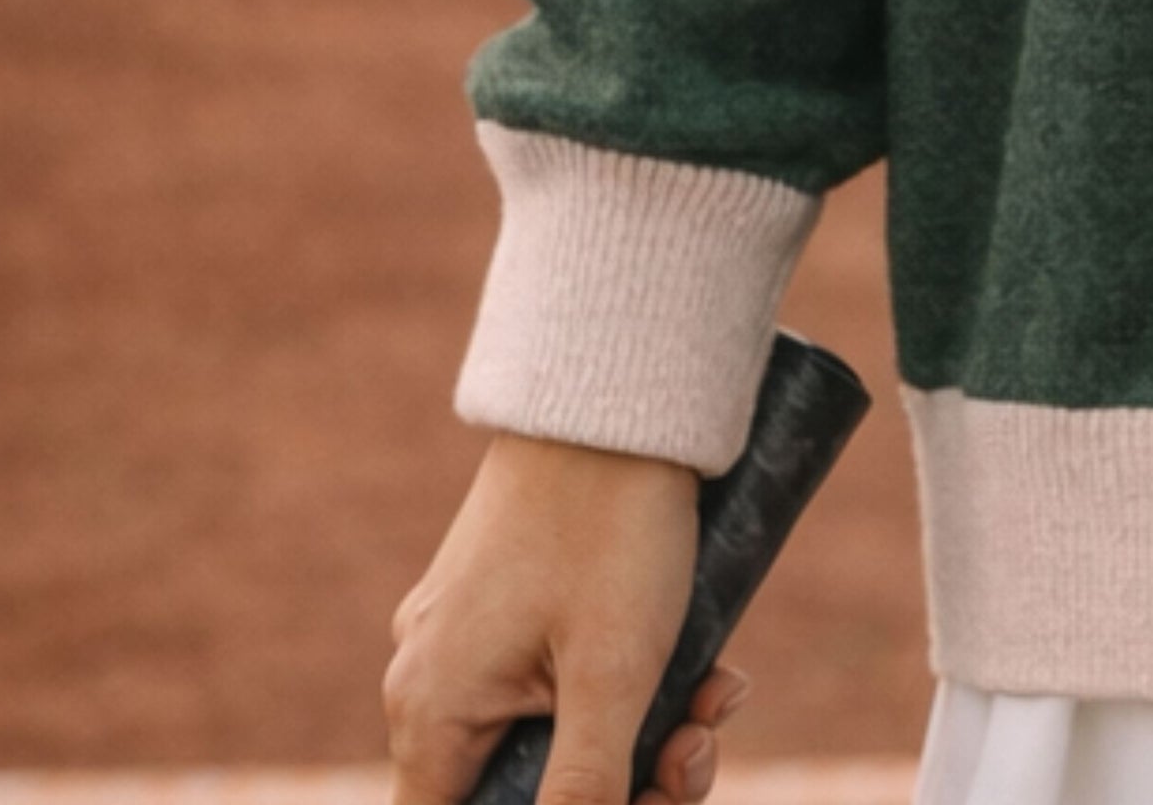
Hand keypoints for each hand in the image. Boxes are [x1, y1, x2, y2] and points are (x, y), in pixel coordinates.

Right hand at [386, 431, 740, 804]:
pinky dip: (637, 683)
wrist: (621, 389)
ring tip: (722, 696)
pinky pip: (568, 676)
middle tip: (698, 753)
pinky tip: (714, 667)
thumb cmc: (611, 526)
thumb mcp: (614, 674)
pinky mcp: (519, 597)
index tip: (621, 802)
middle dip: (625, 787)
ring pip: (560, 733)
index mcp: (431, 714)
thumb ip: (584, 789)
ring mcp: (475, 634)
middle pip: (522, 791)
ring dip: (648, 734)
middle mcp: (434, 680)